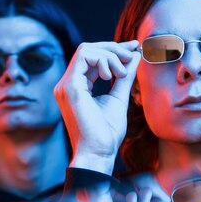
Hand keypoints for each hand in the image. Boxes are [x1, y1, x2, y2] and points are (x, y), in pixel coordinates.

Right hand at [54, 41, 140, 173]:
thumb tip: (134, 56)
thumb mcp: (119, 98)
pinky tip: (112, 76)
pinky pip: (85, 56)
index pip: (91, 57)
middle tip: (133, 53)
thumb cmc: (106, 133)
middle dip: (113, 48)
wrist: (98, 153)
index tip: (134, 48)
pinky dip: (103, 60)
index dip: (113, 49)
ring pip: (86, 49)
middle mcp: (67, 84)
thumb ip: (124, 77)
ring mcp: (66, 85)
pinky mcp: (70, 87)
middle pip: (88, 49)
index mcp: (77, 87)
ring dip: (110, 56)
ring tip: (122, 74)